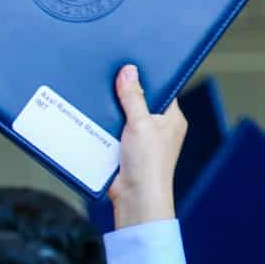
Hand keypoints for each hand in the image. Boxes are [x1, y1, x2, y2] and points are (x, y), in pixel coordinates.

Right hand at [107, 64, 187, 228]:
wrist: (134, 198)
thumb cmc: (149, 165)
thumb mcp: (141, 124)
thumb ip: (134, 97)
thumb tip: (129, 71)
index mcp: (171, 119)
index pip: (161, 89)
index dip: (146, 78)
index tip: (130, 65)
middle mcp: (157, 128)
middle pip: (138, 101)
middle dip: (124, 94)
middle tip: (110, 79)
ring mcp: (139, 139)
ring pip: (122, 116)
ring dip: (111, 111)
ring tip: (98, 96)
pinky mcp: (123, 149)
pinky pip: (111, 130)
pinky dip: (103, 126)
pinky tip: (93, 116)